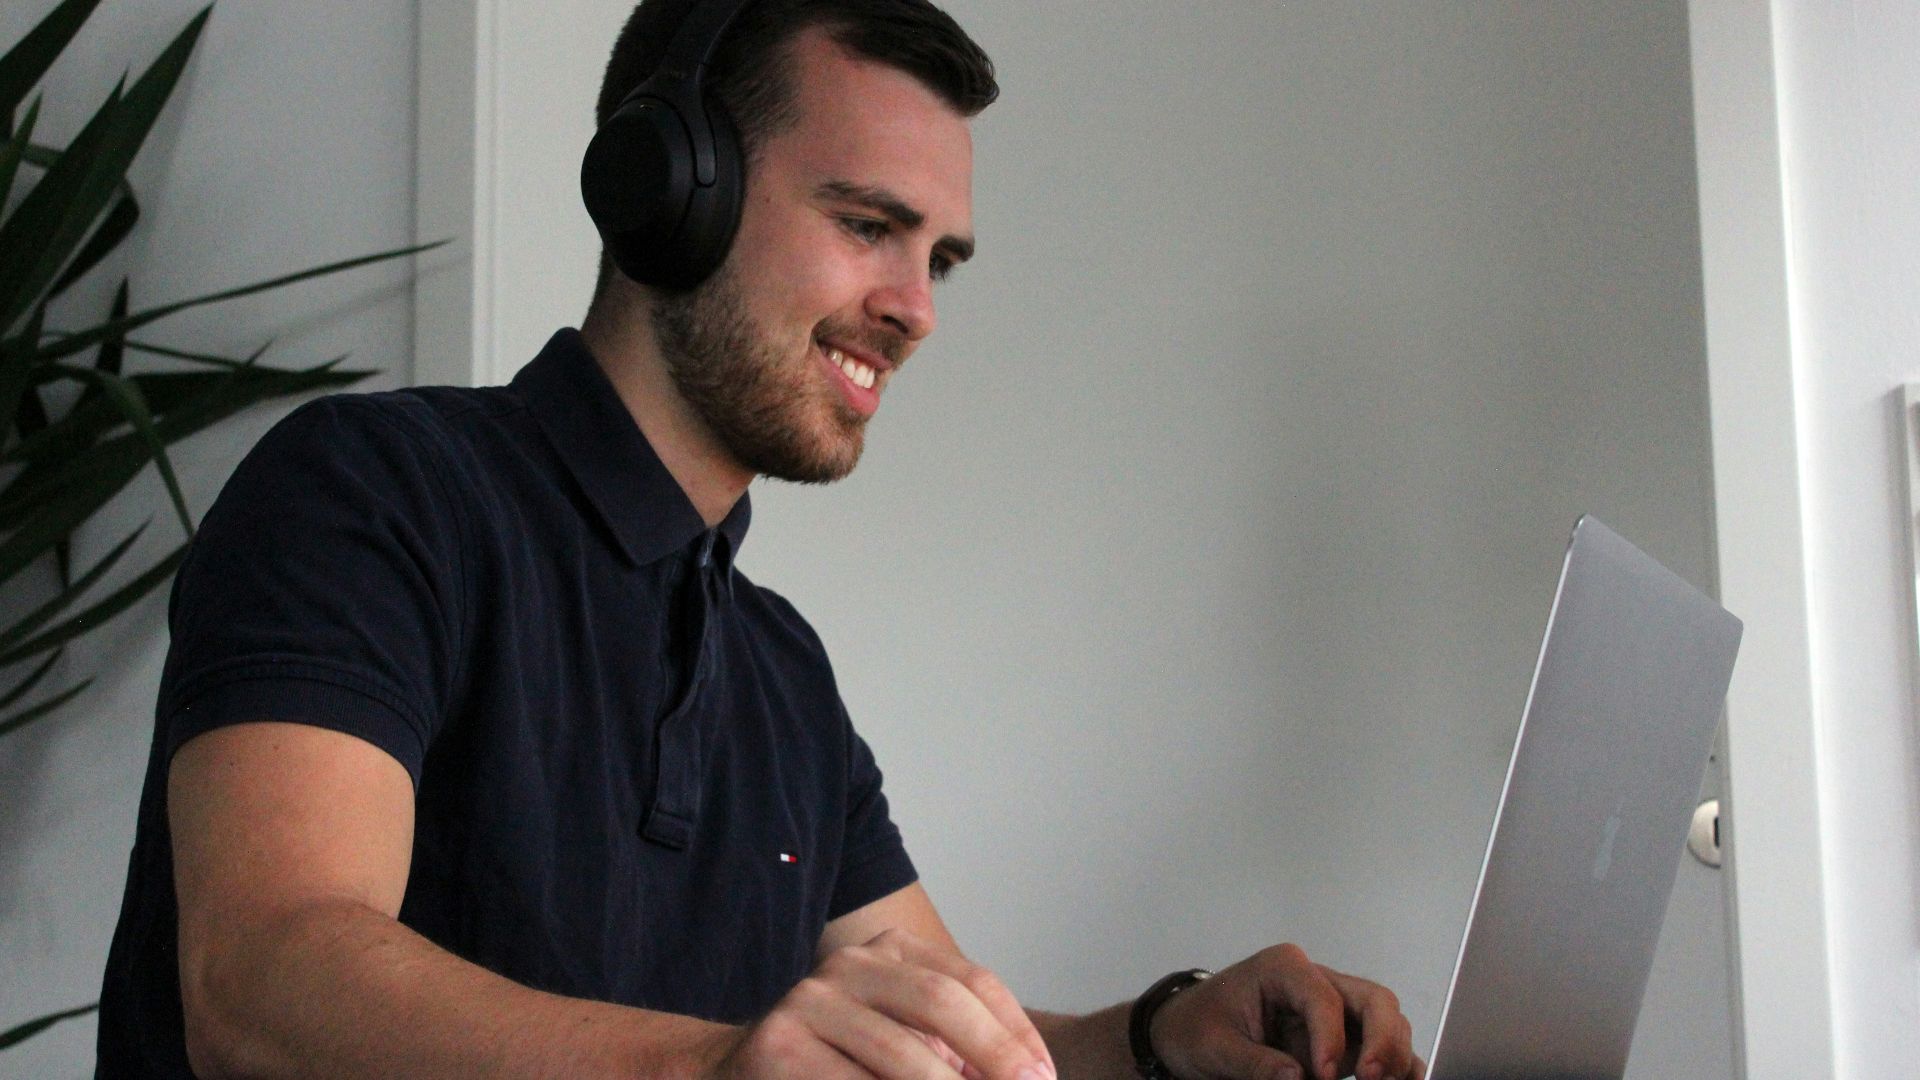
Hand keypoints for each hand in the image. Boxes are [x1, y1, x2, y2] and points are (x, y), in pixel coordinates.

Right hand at [704, 928, 1057, 1079]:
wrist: (731, 1074)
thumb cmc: (834, 1065)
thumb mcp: (898, 1043)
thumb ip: (951, 1049)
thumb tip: (1027, 1076)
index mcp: (889, 952)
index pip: (972, 981)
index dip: (1017, 1033)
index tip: (1045, 1079)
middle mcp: (849, 964)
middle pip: (942, 1001)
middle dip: (995, 1057)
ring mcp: (809, 1001)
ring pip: (902, 1054)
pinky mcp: (779, 1048)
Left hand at [1148, 945, 1423, 1079]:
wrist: (1185, 1033)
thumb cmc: (1197, 1028)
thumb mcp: (1215, 1047)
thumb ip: (1255, 1063)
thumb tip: (1297, 1076)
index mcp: (1283, 969)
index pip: (1323, 997)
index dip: (1330, 1037)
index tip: (1322, 1074)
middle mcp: (1316, 982)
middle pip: (1372, 1000)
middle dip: (1383, 1039)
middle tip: (1372, 1077)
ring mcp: (1332, 1009)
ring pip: (1384, 1021)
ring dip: (1393, 1053)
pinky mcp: (1339, 1037)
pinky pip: (1378, 1045)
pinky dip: (1394, 1064)